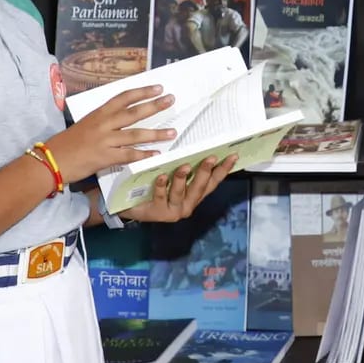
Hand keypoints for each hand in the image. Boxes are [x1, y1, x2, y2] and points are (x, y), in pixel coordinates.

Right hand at [56, 86, 176, 177]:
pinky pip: (129, 155)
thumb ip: (103, 122)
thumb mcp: (85, 125)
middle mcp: (103, 124)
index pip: (123, 98)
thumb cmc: (67, 143)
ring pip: (135, 134)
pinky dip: (144, 154)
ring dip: (156, 134)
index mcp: (98, 113)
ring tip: (172, 132)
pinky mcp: (105, 157)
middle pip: (134, 112)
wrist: (51, 160)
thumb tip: (122, 120)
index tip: (158, 87)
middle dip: (154, 105)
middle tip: (171, 99)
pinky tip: (157, 154)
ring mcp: (105, 140)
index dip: (142, 91)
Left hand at [122, 154, 237, 224]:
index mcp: (194, 196)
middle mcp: (187, 205)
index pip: (213, 182)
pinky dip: (162, 186)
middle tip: (210, 158)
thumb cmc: (155, 189)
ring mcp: (173, 210)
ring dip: (182, 179)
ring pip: (180, 193)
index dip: (223, 170)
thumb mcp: (174, 180)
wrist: (131, 206)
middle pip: (199, 188)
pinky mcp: (157, 213)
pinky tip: (161, 177)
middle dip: (205, 172)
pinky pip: (160, 197)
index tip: (232, 156)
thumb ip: (187, 170)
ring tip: (184, 166)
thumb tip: (199, 149)